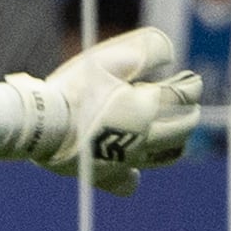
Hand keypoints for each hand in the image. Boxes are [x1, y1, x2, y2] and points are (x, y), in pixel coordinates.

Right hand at [0, 27, 202, 194]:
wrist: (40, 124)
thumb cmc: (74, 88)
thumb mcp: (111, 56)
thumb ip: (148, 48)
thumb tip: (171, 55)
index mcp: (148, 107)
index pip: (186, 95)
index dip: (190, 85)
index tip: (189, 79)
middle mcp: (145, 136)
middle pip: (183, 127)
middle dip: (189, 112)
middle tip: (182, 103)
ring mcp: (127, 158)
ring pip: (166, 155)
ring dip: (175, 141)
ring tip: (168, 131)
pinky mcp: (105, 174)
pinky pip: (128, 182)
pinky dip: (134, 174)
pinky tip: (131, 167)